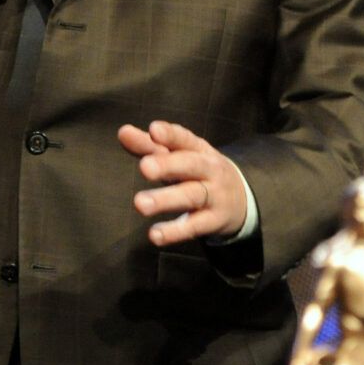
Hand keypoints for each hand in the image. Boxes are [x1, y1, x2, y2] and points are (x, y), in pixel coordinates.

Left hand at [118, 120, 248, 243]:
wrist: (240, 199)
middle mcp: (209, 170)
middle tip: (144, 167)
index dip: (170, 134)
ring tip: (140, 204)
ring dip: (166, 200)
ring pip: (191, 196)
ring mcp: (214, 195)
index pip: (184, 139)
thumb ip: (149, 145)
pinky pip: (194, 226)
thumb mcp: (179, 156)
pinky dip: (175, 231)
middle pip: (191, 165)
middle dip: (168, 165)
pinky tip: (155, 234)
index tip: (154, 130)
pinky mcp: (213, 221)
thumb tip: (123, 132)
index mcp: (198, 149)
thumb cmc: (197, 172)